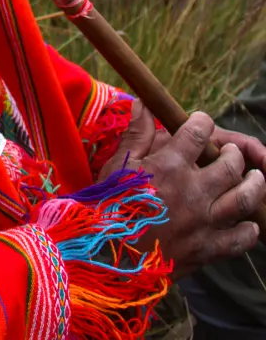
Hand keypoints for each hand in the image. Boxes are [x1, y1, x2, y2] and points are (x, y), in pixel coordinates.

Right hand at [101, 101, 265, 276]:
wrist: (107, 256)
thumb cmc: (109, 205)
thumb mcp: (117, 165)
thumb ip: (136, 133)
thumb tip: (143, 103)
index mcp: (170, 165)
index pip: (199, 132)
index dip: (203, 121)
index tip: (201, 122)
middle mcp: (193, 190)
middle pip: (231, 164)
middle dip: (235, 154)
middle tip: (231, 154)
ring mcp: (203, 221)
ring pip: (244, 199)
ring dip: (254, 185)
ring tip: (254, 178)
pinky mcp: (206, 249)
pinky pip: (239, 239)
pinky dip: (249, 230)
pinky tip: (249, 223)